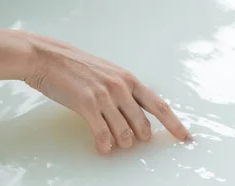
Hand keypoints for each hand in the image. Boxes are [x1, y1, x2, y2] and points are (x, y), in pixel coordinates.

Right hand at [23, 35, 191, 153]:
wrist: (48, 58)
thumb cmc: (76, 66)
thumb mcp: (108, 73)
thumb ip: (124, 91)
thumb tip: (136, 114)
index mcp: (129, 79)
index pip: (159, 106)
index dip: (174, 124)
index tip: (185, 137)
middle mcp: (121, 88)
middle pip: (143, 125)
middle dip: (140, 138)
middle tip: (132, 141)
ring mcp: (104, 96)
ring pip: (124, 133)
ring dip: (121, 143)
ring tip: (114, 143)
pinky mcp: (87, 105)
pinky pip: (103, 134)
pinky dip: (105, 144)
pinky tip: (103, 147)